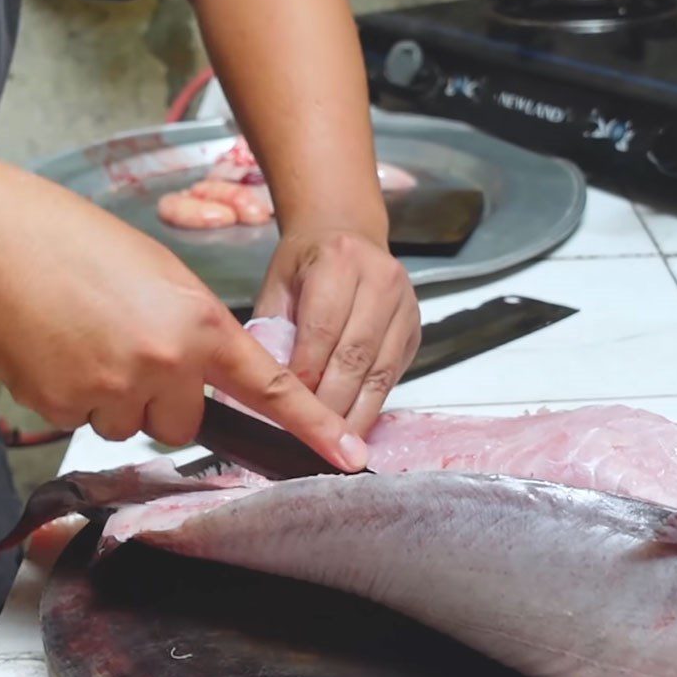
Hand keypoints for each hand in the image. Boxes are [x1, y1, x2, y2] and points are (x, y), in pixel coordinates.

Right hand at [0, 153, 367, 471]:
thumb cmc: (75, 242)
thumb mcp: (161, 275)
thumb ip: (195, 330)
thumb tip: (200, 377)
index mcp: (198, 323)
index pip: (270, 387)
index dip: (312, 424)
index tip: (346, 453)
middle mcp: (164, 362)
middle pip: (186, 422)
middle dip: (166, 399)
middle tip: (132, 351)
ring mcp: (112, 389)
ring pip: (134, 425)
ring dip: (120, 398)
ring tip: (88, 342)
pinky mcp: (63, 407)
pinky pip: (88, 421)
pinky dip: (78, 396)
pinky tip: (59, 353)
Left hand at [254, 229, 420, 435]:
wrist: (346, 233)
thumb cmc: (304, 264)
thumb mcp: (277, 287)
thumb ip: (271, 333)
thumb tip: (261, 390)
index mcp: (338, 261)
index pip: (322, 329)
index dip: (306, 374)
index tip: (289, 408)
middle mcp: (380, 280)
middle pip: (355, 355)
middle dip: (331, 402)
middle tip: (310, 437)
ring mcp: (405, 304)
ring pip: (380, 371)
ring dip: (355, 413)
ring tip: (334, 442)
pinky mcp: (415, 328)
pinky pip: (394, 375)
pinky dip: (372, 404)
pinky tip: (354, 426)